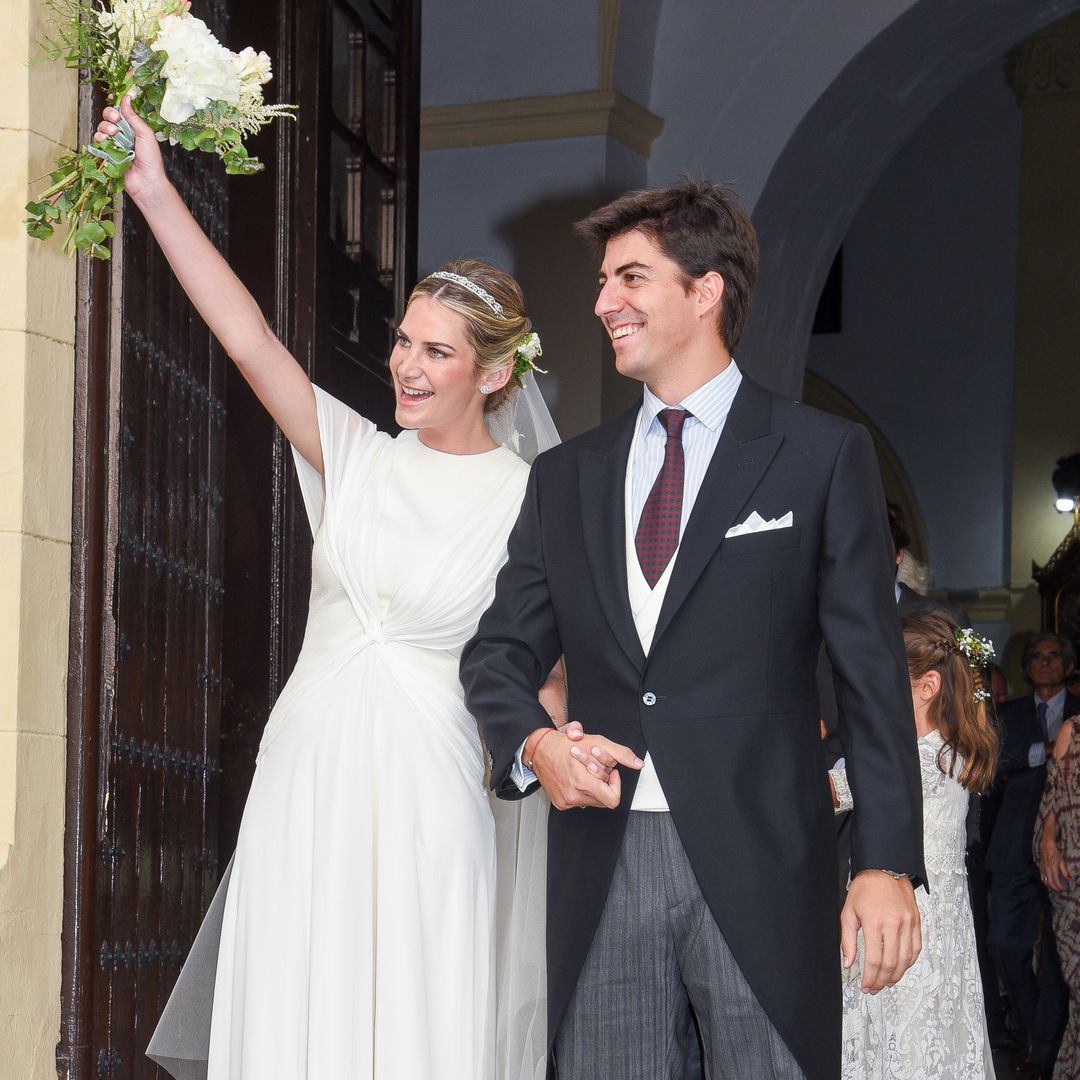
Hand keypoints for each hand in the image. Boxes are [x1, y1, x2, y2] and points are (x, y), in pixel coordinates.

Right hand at [94, 97, 166, 205]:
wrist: (146, 181)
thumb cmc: (151, 160)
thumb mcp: (146, 134)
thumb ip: (134, 117)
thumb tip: (126, 98)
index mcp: (133, 128)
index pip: (121, 112)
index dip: (116, 106)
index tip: (115, 103)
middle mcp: (123, 134)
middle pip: (108, 117)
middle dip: (109, 116)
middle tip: (116, 121)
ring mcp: (114, 143)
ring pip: (101, 127)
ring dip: (105, 128)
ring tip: (114, 135)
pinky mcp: (106, 153)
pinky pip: (97, 141)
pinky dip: (100, 139)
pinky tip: (107, 142)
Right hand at [525, 726, 642, 810]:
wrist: (539, 749)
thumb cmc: (564, 744)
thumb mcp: (597, 742)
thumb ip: (621, 754)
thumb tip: (637, 763)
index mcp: (583, 783)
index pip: (612, 799)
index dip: (615, 786)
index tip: (610, 773)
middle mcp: (574, 795)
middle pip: (603, 799)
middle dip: (602, 782)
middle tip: (594, 767)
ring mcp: (566, 801)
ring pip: (592, 801)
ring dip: (592, 786)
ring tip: (583, 770)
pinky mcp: (560, 803)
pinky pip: (579, 801)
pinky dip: (580, 790)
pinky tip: (574, 777)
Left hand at [840, 871, 921, 993]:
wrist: (884, 868)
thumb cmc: (865, 888)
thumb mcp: (848, 911)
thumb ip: (848, 940)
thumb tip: (848, 963)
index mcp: (874, 922)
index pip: (874, 960)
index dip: (870, 978)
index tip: (866, 986)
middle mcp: (893, 924)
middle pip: (891, 963)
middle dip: (882, 981)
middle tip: (875, 988)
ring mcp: (907, 924)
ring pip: (905, 959)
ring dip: (896, 975)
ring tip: (887, 982)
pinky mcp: (916, 923)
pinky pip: (916, 949)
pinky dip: (909, 962)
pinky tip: (900, 968)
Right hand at [1042, 842, 1069, 892]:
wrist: (1046, 846)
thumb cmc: (1055, 853)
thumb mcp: (1062, 861)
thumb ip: (1065, 871)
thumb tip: (1069, 878)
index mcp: (1052, 867)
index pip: (1055, 880)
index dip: (1058, 886)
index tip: (1062, 890)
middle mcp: (1047, 869)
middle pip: (1049, 882)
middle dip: (1054, 888)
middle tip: (1059, 891)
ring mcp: (1042, 869)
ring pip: (1044, 880)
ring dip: (1049, 886)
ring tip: (1054, 889)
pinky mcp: (1040, 867)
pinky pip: (1042, 877)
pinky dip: (1045, 882)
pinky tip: (1048, 883)